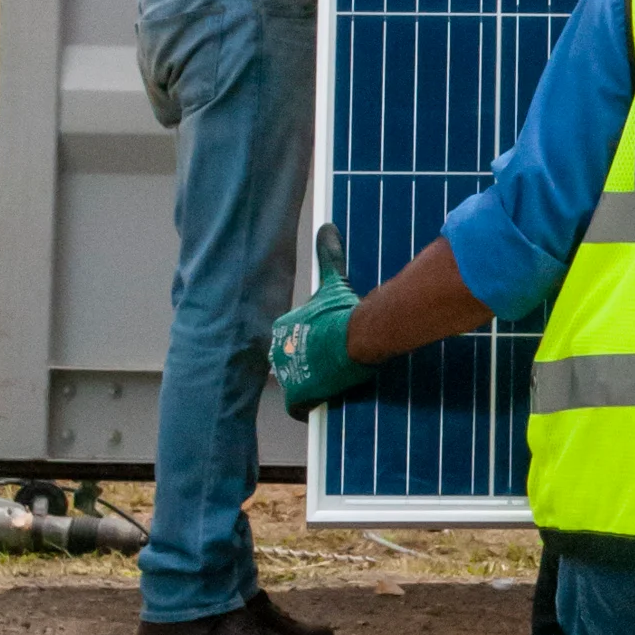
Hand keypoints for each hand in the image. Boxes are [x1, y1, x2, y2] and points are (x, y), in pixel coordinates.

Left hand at [269, 223, 376, 419]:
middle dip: (309, 366)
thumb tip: (327, 226)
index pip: (293, 340)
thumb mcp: (333, 281)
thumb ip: (328, 255)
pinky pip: (300, 408)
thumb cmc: (344, 309)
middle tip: (333, 365)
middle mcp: (278, 350)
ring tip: (334, 384)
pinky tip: (325, 404)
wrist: (356, 334)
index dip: (311, 345)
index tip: (329, 346)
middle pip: (294, 363)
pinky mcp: (299, 395)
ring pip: (299, 384)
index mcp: (282, 326)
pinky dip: (310, 408)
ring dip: (313, 386)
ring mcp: (287, 374)